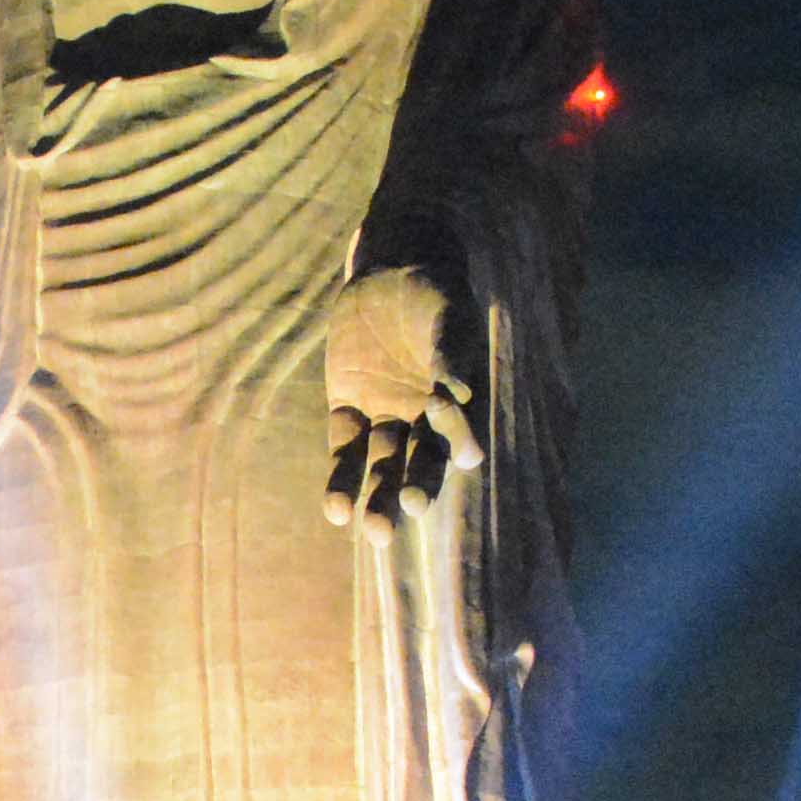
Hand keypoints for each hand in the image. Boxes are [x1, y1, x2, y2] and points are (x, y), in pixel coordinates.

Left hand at [322, 266, 474, 528]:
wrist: (390, 271)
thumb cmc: (431, 293)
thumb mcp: (444, 315)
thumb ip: (448, 350)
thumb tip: (457, 389)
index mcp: (454, 402)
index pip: (458, 432)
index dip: (460, 443)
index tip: (465, 458)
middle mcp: (422, 419)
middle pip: (420, 462)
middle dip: (414, 487)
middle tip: (408, 511)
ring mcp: (384, 416)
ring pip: (381, 465)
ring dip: (375, 496)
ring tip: (369, 528)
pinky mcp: (348, 408)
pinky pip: (344, 449)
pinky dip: (340, 478)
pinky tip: (335, 509)